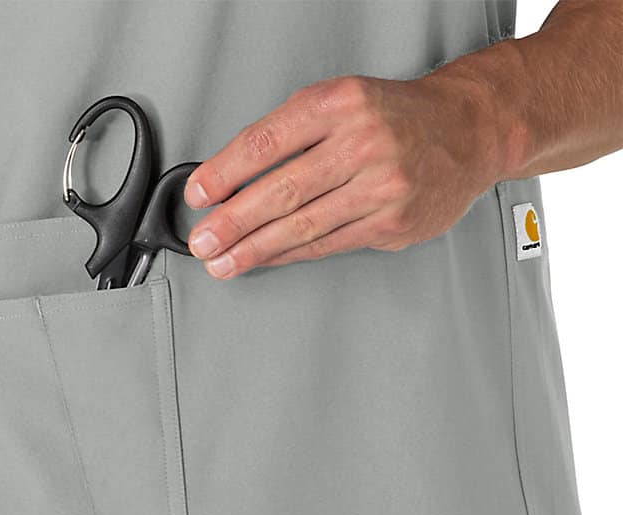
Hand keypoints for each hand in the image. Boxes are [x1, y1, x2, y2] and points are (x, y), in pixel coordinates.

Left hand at [184, 74, 504, 278]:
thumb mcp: (340, 101)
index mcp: (339, 104)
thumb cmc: (395, 117)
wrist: (467, 131)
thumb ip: (291, 134)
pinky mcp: (393, 223)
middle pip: (281, 191)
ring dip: (256, 248)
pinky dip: (290, 254)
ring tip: (224, 261)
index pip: (266, 142)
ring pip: (303, 225)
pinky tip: (266, 259)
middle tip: (203, 241)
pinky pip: (329, 244)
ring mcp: (381, 187)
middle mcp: (362, 144)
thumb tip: (234, 178)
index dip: (224, 172)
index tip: (198, 194)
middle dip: (233, 222)